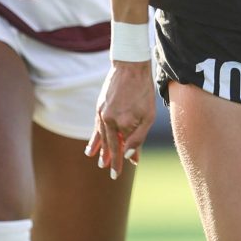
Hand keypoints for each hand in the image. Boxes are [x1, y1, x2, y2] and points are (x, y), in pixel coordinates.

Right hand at [86, 59, 156, 179]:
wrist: (130, 66)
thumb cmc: (143, 91)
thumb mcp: (148, 116)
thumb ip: (139, 138)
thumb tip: (129, 156)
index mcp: (122, 124)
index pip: (122, 148)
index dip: (122, 160)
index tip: (120, 172)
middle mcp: (109, 121)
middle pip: (110, 144)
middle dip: (110, 159)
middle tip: (111, 173)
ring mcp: (102, 114)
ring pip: (101, 136)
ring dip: (100, 150)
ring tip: (98, 161)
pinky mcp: (99, 107)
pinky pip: (97, 127)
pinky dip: (95, 137)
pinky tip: (91, 146)